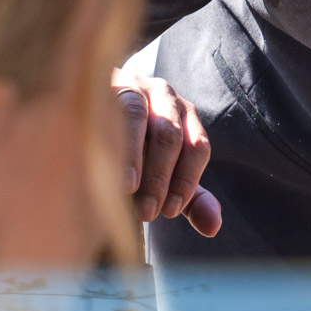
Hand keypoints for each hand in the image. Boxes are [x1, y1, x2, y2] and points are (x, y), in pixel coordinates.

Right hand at [112, 69, 221, 236]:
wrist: (97, 107)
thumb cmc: (137, 149)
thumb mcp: (166, 174)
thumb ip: (189, 197)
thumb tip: (213, 227)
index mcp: (186, 116)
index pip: (197, 147)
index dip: (186, 181)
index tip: (170, 211)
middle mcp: (165, 95)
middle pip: (169, 135)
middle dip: (160, 176)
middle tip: (147, 212)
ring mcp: (133, 85)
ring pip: (138, 115)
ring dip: (134, 155)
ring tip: (128, 188)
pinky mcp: (103, 83)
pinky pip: (107, 104)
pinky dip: (107, 133)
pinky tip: (103, 161)